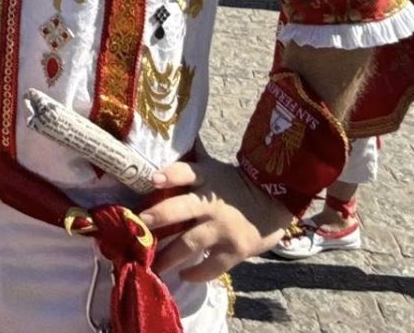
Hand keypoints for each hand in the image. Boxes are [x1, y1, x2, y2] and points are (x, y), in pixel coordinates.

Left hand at [139, 156, 287, 283]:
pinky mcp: (236, 250)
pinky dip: (196, 273)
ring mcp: (224, 228)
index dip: (170, 174)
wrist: (273, 202)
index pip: (185, 172)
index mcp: (206, 178)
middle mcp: (212, 202)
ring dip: (169, 255)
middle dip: (159, 217)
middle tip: (140, 224)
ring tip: (152, 263)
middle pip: (182, 209)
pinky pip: (212, 266)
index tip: (153, 179)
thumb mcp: (213, 168)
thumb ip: (190, 161)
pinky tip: (183, 275)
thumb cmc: (233, 184)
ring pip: (191, 243)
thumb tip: (165, 139)